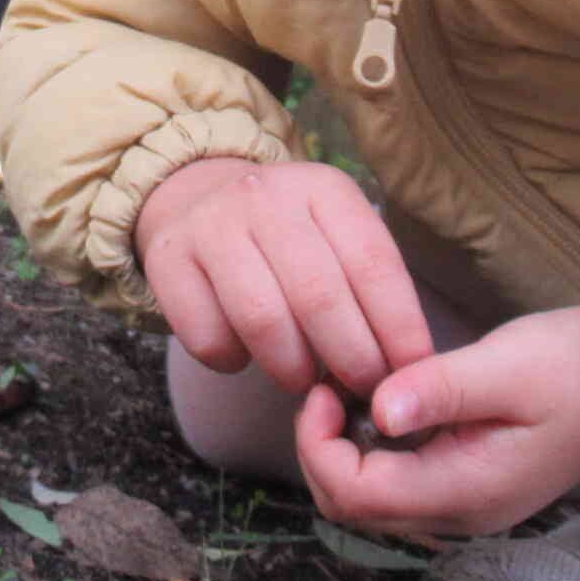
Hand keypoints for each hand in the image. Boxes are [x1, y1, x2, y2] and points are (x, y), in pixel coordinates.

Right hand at [137, 158, 432, 402]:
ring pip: (262, 321)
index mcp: (323, 188)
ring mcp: (212, 224)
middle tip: (360, 392)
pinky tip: (245, 352)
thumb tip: (407, 372)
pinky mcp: (168, 259)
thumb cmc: (288, 238)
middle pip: (319, 297)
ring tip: (304, 379)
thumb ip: (369, 290)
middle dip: (350, 361)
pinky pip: (208, 337)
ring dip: (293, 369)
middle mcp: (265, 196)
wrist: (197, 198)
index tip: (411, 375)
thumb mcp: (336, 237)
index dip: (398, 330)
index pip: (374, 265)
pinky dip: (234, 362)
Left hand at [295, 300, 579, 536]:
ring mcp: (465, 504)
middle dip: (321, 450)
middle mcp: (459, 513)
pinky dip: (372, 450)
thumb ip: (439, 390)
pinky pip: (398, 484)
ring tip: (350, 390)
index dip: (319, 444)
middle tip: (329, 387)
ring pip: (371, 501)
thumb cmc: (575, 368)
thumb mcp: (505, 366)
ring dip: (343, 451)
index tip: (324, 387)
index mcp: (465, 490)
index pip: (354, 495)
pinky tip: (381, 402)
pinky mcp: (470, 484)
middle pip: (352, 508)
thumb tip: (379, 409)